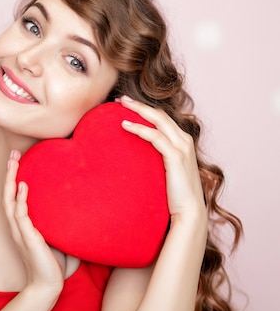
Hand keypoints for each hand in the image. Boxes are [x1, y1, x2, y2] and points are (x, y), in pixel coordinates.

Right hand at [4, 150, 77, 293]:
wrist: (48, 285)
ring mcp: (20, 231)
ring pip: (10, 201)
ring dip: (11, 180)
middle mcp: (17, 226)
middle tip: (13, 154)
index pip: (13, 197)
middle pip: (8, 194)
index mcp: (22, 225)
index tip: (17, 160)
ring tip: (14, 163)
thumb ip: (60, 223)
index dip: (14, 178)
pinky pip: (21, 216)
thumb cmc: (53, 265)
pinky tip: (24, 186)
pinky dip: (21, 200)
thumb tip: (78, 208)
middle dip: (10, 173)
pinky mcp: (27, 238)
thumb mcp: (57, 238)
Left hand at [119, 96, 206, 221]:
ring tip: (120, 105)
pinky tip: (125, 125)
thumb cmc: (174, 193)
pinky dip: (139, 129)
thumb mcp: (164, 170)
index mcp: (182, 142)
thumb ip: (156, 159)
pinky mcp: (176, 157)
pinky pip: (155, 137)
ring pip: (158, 120)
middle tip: (121, 98)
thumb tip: (136, 156)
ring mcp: (182, 148)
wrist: (188, 212)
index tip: (127, 105)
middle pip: (160, 114)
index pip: (163, 118)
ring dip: (138, 110)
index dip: (145, 109)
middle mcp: (184, 140)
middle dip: (140, 104)